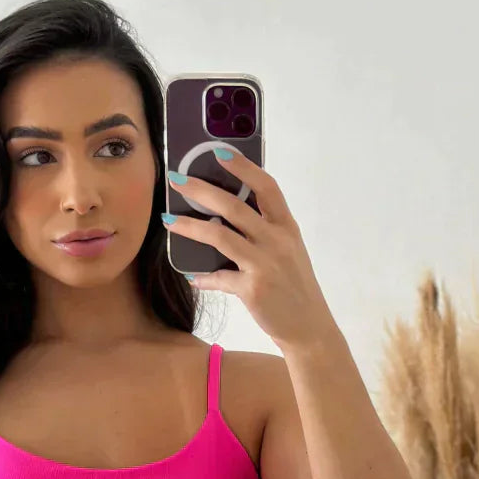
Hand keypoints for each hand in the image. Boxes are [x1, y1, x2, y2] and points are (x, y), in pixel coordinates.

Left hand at [163, 148, 337, 351]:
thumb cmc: (294, 285)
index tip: (219, 151)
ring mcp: (265, 264)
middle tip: (177, 180)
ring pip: (220, 236)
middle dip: (201, 190)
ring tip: (169, 220)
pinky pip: (219, 277)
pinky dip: (203, 276)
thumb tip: (223, 213)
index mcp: (287, 227)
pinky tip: (193, 275)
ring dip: (190, 226)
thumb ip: (265, 230)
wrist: (308, 327)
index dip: (243, 167)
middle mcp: (277, 241)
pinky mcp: (253, 289)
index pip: (267, 187)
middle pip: (234, 206)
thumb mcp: (288, 251)